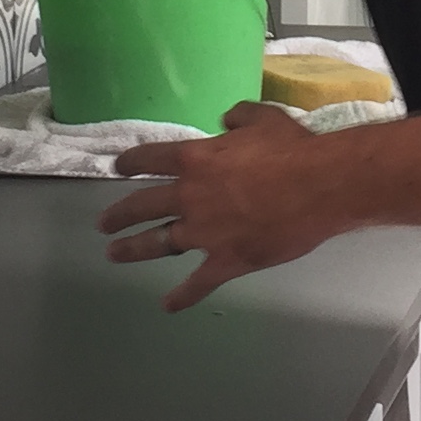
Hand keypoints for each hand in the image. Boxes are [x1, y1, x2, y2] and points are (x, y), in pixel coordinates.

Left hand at [98, 101, 342, 311]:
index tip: (118, 167)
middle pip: (143, 205)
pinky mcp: (225, 261)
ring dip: (133, 249)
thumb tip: (227, 119)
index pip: (150, 159)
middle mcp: (189, 196)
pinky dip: (182, 296)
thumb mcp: (263, 118)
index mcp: (195, 159)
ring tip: (114, 254)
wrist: (318, 187)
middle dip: (120, 214)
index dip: (131, 162)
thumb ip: (239, 116)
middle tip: (102, 223)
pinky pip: (198, 283)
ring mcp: (204, 233)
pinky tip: (168, 304)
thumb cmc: (292, 149)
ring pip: (159, 243)